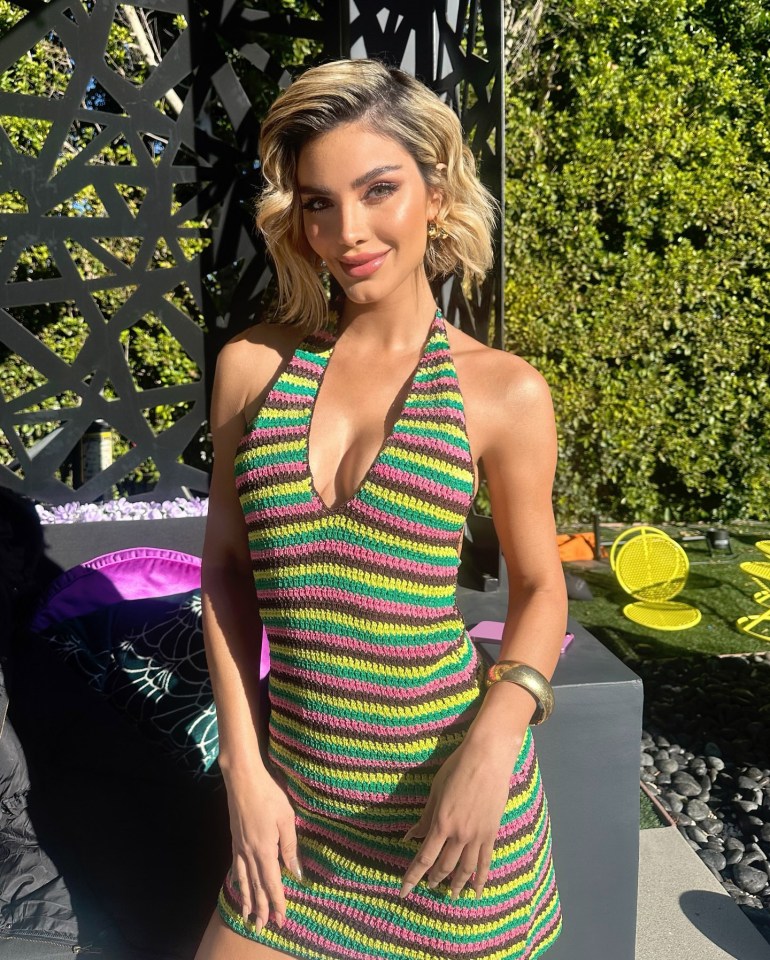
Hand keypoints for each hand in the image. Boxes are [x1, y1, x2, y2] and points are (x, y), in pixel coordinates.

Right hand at [225, 768, 302, 932]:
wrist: (242, 779)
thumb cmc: (268, 795)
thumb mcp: (286, 819)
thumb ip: (290, 847)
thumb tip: (295, 872)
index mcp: (264, 850)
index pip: (272, 883)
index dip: (277, 902)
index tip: (281, 919)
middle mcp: (249, 853)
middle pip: (256, 886)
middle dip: (260, 908)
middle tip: (261, 927)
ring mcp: (239, 846)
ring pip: (244, 880)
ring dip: (246, 899)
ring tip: (246, 916)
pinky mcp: (235, 839)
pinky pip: (236, 867)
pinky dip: (238, 881)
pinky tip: (238, 886)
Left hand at [400, 737, 519, 899]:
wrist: (488, 758)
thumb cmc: (458, 768)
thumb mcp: (436, 791)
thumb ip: (424, 818)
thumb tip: (409, 837)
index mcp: (441, 823)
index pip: (424, 858)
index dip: (413, 877)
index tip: (404, 891)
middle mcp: (459, 834)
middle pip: (444, 866)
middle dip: (434, 879)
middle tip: (429, 887)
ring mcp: (477, 835)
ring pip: (465, 869)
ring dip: (456, 884)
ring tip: (451, 894)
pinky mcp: (492, 833)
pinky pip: (485, 861)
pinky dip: (480, 878)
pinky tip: (476, 890)